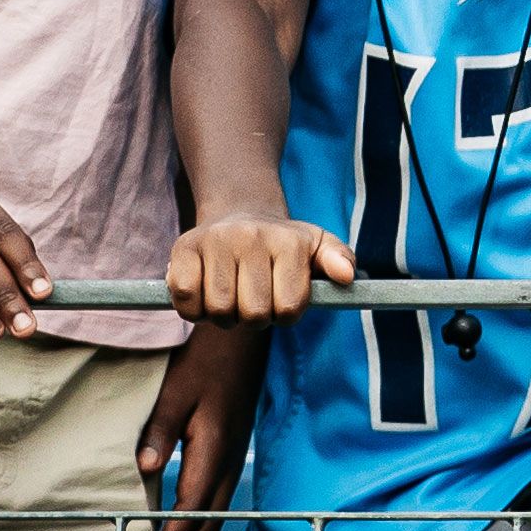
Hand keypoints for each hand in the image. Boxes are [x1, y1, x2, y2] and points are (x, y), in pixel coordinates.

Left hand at [141, 319, 270, 530]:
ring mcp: (232, 462)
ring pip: (214, 522)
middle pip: (206, 529)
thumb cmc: (205, 361)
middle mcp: (227, 464)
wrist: (245, 340)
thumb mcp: (176, 392)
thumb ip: (158, 431)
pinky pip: (216, 507)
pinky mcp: (230, 457)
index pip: (189, 513)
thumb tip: (141, 468)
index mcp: (213, 452)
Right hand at [167, 212, 353, 323]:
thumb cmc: (282, 242)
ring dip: (224, 316)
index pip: (290, 307)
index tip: (281, 301)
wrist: (240, 212)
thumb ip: (338, 260)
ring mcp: (215, 241)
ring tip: (231, 297)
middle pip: (254, 313)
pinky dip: (193, 309)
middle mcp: (252, 238)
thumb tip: (347, 277)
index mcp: (290, 242)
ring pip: (219, 309)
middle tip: (252, 301)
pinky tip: (205, 296)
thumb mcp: (317, 245)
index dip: (285, 315)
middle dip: (254, 319)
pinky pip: (186, 297)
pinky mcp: (183, 248)